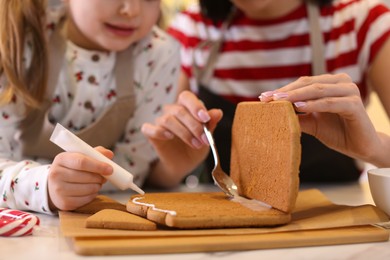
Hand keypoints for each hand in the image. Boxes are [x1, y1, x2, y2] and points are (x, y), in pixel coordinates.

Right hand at [47, 146, 112, 210]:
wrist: (55, 184)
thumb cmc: (72, 168)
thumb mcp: (81, 156)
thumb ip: (96, 153)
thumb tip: (109, 154)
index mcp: (61, 159)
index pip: (82, 162)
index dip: (98, 166)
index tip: (110, 169)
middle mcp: (56, 174)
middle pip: (86, 176)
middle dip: (100, 177)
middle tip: (105, 177)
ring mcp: (58, 190)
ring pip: (88, 189)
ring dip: (97, 186)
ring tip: (96, 182)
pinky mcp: (64, 203)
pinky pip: (86, 199)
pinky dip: (93, 195)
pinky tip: (90, 190)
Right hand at [142, 90, 222, 181]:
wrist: (185, 164)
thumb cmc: (196, 146)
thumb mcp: (207, 136)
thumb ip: (211, 124)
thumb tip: (218, 112)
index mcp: (185, 107)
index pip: (187, 97)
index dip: (196, 106)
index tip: (206, 119)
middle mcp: (171, 111)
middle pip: (179, 110)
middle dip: (195, 126)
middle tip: (205, 140)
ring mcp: (160, 122)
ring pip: (167, 120)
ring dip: (184, 133)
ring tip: (196, 144)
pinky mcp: (151, 133)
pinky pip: (149, 128)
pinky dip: (159, 131)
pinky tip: (170, 137)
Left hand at [259, 73, 380, 162]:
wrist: (361, 147)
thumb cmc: (337, 132)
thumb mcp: (312, 123)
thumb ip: (296, 115)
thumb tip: (272, 112)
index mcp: (330, 83)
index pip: (302, 83)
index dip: (282, 89)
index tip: (263, 97)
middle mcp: (341, 82)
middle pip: (307, 83)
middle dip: (285, 91)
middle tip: (267, 98)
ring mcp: (349, 91)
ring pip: (317, 90)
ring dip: (296, 96)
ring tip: (278, 101)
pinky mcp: (355, 104)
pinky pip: (330, 102)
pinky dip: (314, 104)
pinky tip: (299, 107)